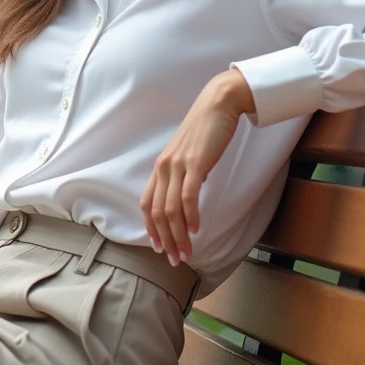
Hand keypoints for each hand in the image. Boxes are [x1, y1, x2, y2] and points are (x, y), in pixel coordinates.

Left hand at [140, 68, 254, 266]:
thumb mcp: (189, 155)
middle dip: (165, 240)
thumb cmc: (206, 131)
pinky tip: (196, 229)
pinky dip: (190, 216)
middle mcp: (163, 167)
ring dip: (178, 235)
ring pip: (171, 209)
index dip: (151, 228)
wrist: (217, 105)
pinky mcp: (194, 163)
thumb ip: (184, 175)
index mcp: (160, 167)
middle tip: (175, 259)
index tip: (159, 247)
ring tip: (187, 252)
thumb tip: (188, 198)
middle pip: (157, 212)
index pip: (147, 203)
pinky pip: (188, 196)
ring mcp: (177, 165)